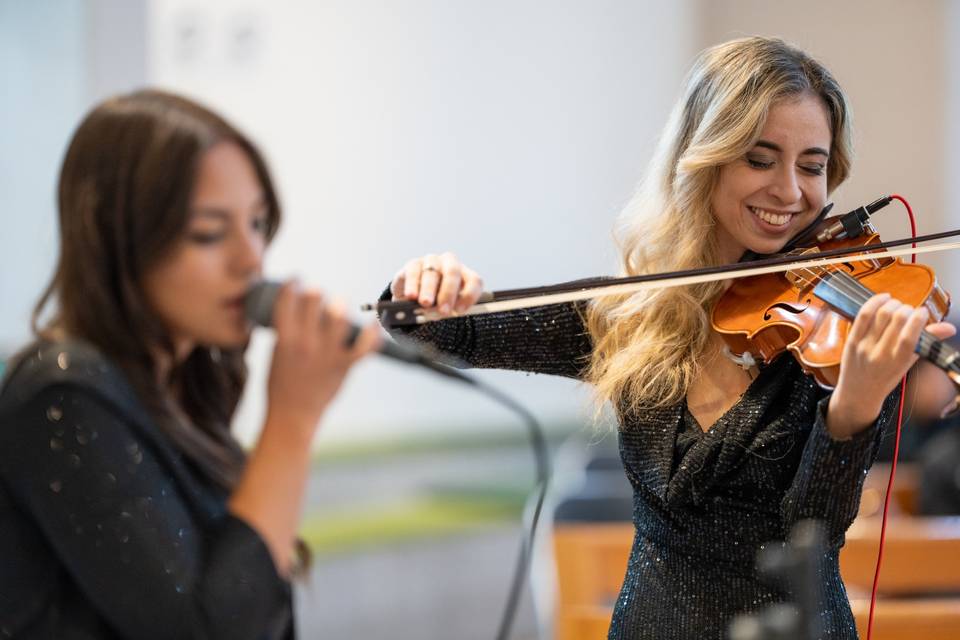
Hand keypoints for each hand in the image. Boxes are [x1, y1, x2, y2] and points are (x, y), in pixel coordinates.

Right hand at [265, 281, 380, 434]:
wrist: (293, 414)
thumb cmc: (280, 384)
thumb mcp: (275, 353)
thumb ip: (285, 331)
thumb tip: (295, 310)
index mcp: (284, 337)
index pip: (287, 297)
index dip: (293, 282)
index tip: (296, 280)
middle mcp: (306, 341)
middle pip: (314, 299)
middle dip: (315, 293)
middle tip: (316, 298)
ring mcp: (327, 353)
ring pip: (340, 315)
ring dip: (339, 308)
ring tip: (337, 310)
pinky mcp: (344, 365)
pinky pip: (365, 345)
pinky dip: (372, 334)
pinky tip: (373, 325)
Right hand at [390, 252, 483, 315]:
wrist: (413, 298)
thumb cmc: (436, 304)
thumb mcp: (446, 308)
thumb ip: (449, 309)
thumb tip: (446, 313)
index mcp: (464, 275)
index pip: (474, 281)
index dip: (469, 296)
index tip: (460, 311)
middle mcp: (450, 264)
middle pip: (453, 272)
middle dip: (448, 292)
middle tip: (443, 310)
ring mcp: (431, 261)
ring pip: (432, 272)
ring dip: (429, 289)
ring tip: (426, 303)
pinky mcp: (413, 264)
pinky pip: (414, 272)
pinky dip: (412, 285)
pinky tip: (411, 296)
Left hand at [827, 293, 955, 438]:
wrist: (858, 393)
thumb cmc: (886, 378)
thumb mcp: (908, 363)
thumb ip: (926, 343)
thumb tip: (950, 328)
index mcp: (898, 362)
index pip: (909, 336)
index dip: (918, 318)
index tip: (922, 312)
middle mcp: (880, 354)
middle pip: (896, 320)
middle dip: (907, 309)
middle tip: (909, 311)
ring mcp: (864, 347)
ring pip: (881, 314)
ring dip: (893, 303)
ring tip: (898, 305)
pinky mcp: (852, 340)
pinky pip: (863, 315)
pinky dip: (875, 302)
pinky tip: (884, 298)